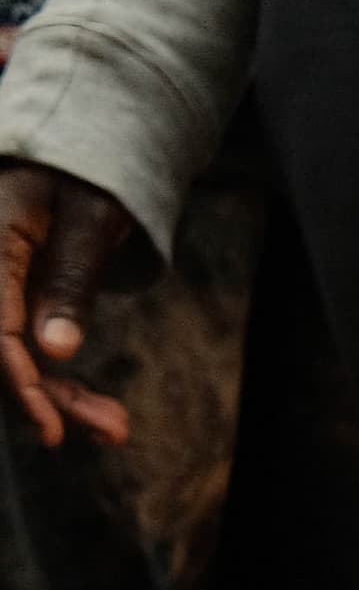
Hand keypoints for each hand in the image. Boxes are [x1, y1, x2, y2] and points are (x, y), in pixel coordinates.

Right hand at [0, 163, 135, 447]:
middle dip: (48, 399)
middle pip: (0, 349)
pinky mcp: (14, 302)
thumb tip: (55, 351)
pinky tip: (100, 410)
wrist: (73, 158)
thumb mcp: (89, 220)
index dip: (19, 382)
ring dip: (61, 397)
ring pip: (14, 355)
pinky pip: (28, 347)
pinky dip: (60, 381)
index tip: (52, 429)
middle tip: (111, 431)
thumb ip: (70, 281)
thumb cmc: (84, 177)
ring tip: (115, 427)